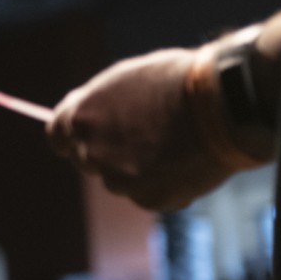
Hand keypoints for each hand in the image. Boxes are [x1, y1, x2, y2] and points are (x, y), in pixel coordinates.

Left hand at [46, 47, 238, 210]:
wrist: (223, 105)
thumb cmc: (177, 82)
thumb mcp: (124, 81)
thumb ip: (99, 105)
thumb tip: (88, 117)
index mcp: (81, 118)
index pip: (57, 136)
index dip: (72, 137)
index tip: (85, 138)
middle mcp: (93, 152)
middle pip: (87, 160)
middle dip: (106, 152)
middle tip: (139, 141)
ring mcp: (120, 179)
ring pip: (118, 180)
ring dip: (135, 171)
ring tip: (170, 148)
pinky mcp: (149, 199)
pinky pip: (147, 196)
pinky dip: (161, 185)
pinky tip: (185, 163)